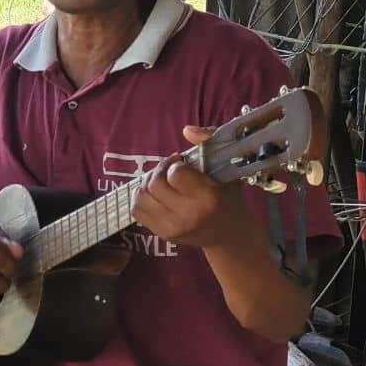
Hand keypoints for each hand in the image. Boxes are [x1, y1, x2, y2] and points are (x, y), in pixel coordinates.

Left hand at [130, 125, 247, 248]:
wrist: (229, 233)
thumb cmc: (227, 196)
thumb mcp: (226, 167)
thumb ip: (209, 141)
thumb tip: (187, 130)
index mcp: (207, 198)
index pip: (175, 174)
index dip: (175, 164)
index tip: (182, 163)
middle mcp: (188, 215)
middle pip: (154, 184)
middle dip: (159, 170)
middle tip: (169, 169)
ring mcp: (173, 228)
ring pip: (140, 196)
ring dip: (147, 183)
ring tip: (161, 181)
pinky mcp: (163, 235)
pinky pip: (137, 210)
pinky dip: (142, 197)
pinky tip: (156, 194)